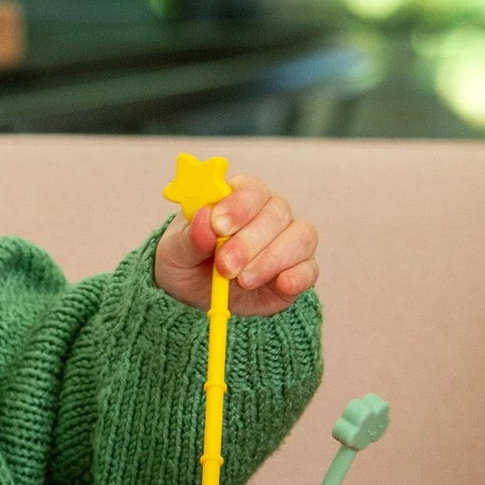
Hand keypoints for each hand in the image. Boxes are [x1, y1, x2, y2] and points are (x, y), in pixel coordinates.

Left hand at [153, 174, 318, 316]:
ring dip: (271, 259)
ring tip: (242, 281)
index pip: (250, 189)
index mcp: (238, 198)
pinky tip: (281, 285)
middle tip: (225, 265)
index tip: (219, 226)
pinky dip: (298, 276)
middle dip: (249, 241)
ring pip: (300, 237)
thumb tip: (205, 221)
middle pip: (276, 213)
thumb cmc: (185, 260)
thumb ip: (190, 237)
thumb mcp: (174, 250)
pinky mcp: (297, 272)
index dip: (238, 205)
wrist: (194, 295)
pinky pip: (309, 269)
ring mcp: (288, 242)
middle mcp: (269, 214)